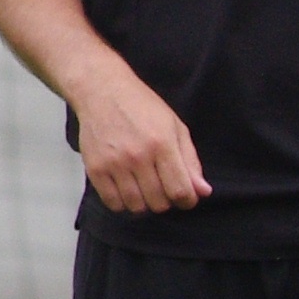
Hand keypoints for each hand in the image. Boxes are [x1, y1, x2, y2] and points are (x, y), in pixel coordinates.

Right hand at [70, 73, 207, 213]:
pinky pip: (113, 203)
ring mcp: (114, 164)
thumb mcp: (175, 127)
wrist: (103, 91)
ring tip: (144, 188)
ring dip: (145, 203)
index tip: (186, 198)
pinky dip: (123, 203)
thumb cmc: (142, 107)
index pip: (180, 190)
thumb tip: (203, 192)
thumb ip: (190, 161)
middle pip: (159, 202)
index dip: (187, 201)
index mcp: (162, 144)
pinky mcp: (95, 169)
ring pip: (136, 206)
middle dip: (166, 201)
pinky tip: (126, 189)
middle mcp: (138, 156)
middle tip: (163, 188)